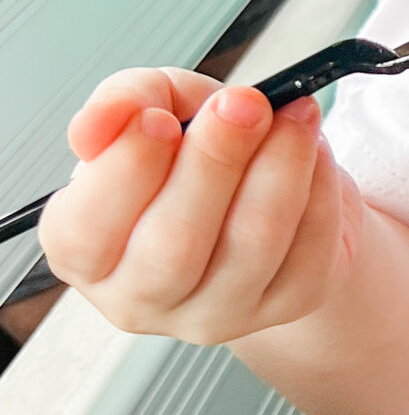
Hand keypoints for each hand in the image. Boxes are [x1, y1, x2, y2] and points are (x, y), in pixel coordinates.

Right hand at [39, 67, 358, 345]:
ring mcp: (216, 313)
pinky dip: (318, 189)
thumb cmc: (187, 152)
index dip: (124, 172)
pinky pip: (310, 250)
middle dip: (215, 161)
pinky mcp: (284, 304)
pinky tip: (312, 151)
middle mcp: (141, 296)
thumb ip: (123, 101)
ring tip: (293, 112)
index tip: (158, 119)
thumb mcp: (148, 108)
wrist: (256, 184)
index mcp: (84, 251)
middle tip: (244, 103)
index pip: (86, 229)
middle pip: (174, 245)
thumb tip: (105, 120)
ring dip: (280, 167)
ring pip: (252, 247)